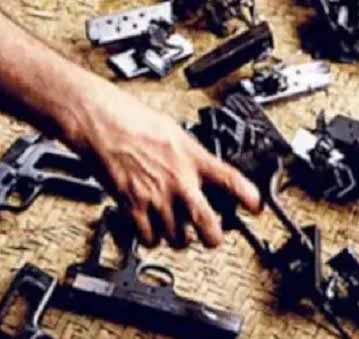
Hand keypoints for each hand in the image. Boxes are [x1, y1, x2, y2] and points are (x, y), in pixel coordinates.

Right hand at [74, 86, 260, 248]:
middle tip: (213, 235)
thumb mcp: (175, 131)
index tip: (256, 207)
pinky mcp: (134, 207)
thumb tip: (200, 167)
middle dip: (214, 237)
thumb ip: (190, 153)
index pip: (232, 181)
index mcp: (193, 157)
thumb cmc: (133, 119)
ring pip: (179, 238)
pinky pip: (150, 239)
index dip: (250, 198)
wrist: (102, 124)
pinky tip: (153, 230)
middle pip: (209, 226)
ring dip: (181, 238)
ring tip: (179, 231)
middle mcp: (179, 181)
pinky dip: (153, 239)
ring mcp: (157, 198)